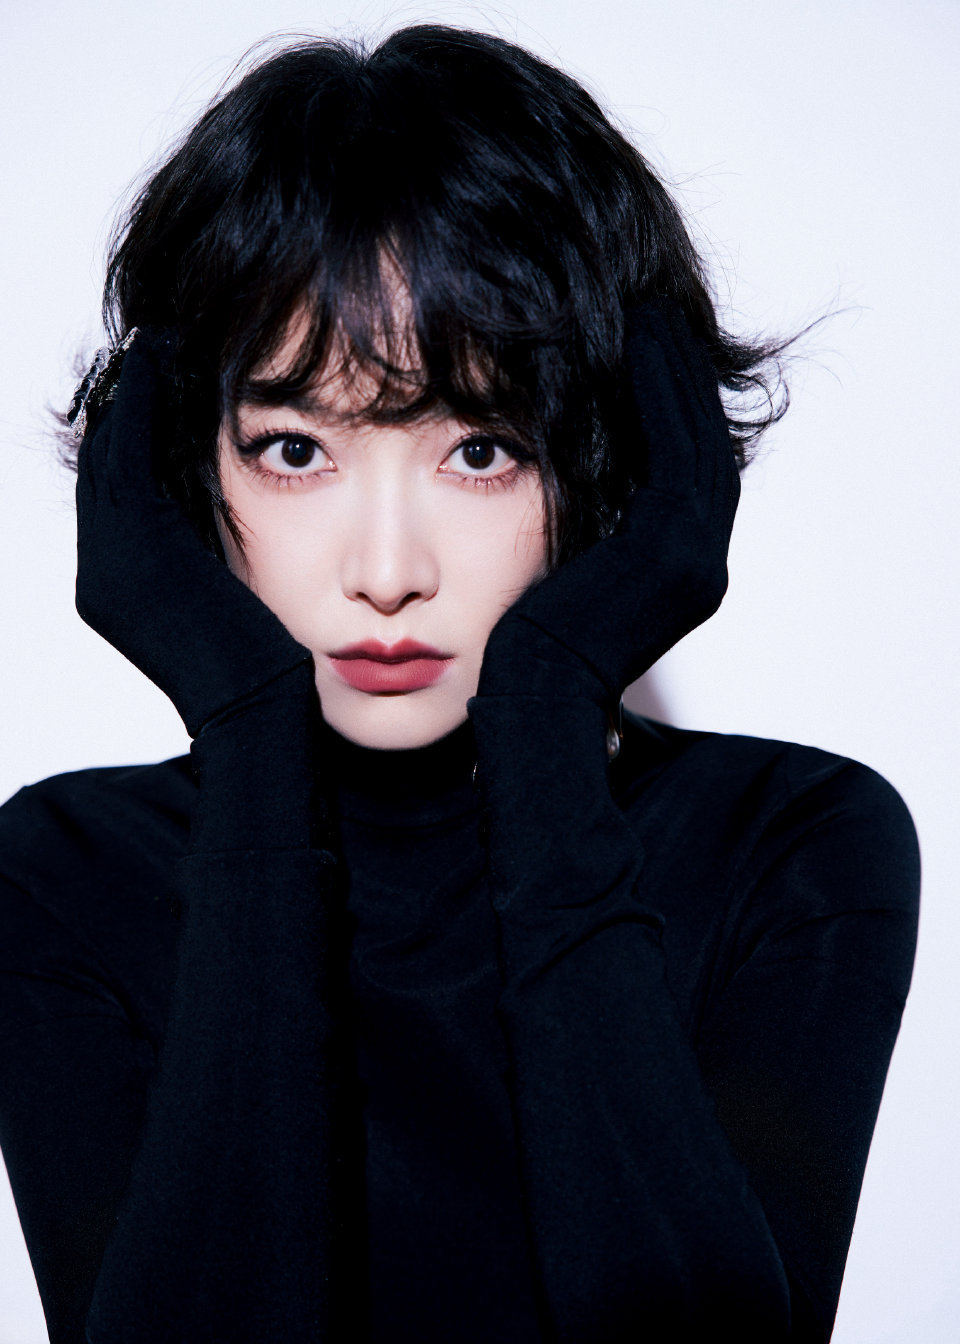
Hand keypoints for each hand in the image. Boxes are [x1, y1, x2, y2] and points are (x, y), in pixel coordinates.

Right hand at [74, 328, 312, 737]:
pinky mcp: (129, 549)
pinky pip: (126, 456)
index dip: (133, 436)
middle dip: (124, 406)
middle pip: (104, 466)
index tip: (158, 389)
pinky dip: (138, 408)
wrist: (259, 713)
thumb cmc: (264, 669)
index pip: (119, 492)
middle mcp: (99, 574)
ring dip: (130, 397)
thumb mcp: (227, 602)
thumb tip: (227, 512)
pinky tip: (160, 367)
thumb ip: (208, 556)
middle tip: (150, 352)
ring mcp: (106, 563)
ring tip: (154, 348)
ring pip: (109, 455)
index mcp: (119, 588)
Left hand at [474, 298, 739, 713]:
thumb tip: (556, 485)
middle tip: (656, 316)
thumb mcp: (560, 582)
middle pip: (699, 450)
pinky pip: (676, 449)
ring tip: (649, 314)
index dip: (672, 411)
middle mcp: (700, 567)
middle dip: (679, 381)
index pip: (684, 475)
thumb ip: (582, 538)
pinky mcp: (674, 550)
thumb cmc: (525, 655)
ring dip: (673, 374)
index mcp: (677, 576)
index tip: (645, 354)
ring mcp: (695, 560)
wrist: (529, 704)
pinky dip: (661, 392)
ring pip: (694, 442)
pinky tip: (639, 340)